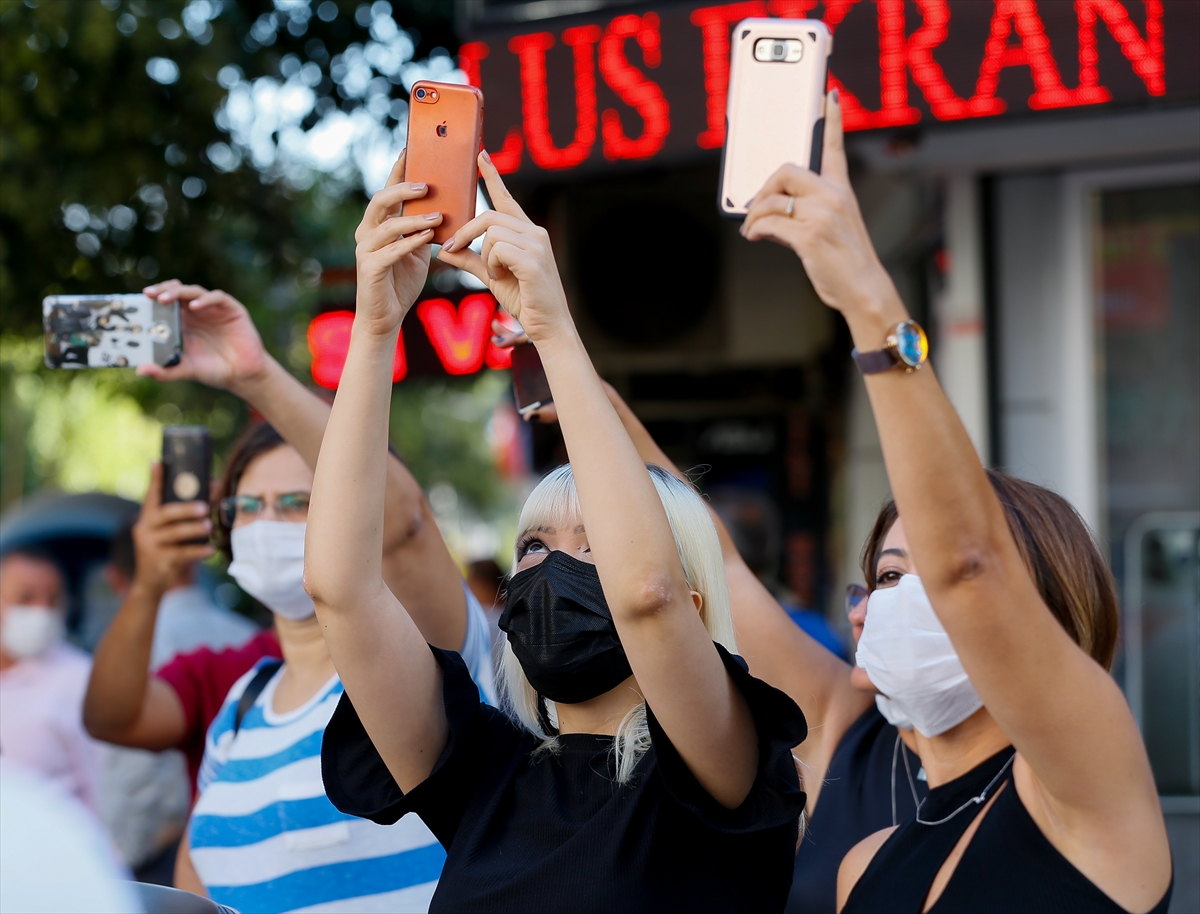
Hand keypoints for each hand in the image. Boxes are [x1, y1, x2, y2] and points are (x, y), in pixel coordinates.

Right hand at [131, 463, 214, 594]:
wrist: (152, 582)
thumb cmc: (168, 549)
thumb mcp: (170, 531)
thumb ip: (184, 515)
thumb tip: (213, 487)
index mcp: (148, 517)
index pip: (151, 495)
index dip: (155, 479)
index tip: (158, 462)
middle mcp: (145, 529)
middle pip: (165, 514)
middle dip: (185, 508)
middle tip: (204, 506)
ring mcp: (150, 546)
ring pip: (175, 534)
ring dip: (194, 529)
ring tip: (209, 525)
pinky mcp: (159, 561)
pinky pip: (182, 554)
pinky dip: (199, 551)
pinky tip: (211, 549)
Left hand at [137, 280, 268, 392]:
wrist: (242, 375)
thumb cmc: (213, 370)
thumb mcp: (185, 370)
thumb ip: (164, 371)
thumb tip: (140, 370)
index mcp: (183, 322)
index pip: (164, 302)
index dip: (152, 298)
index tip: (139, 300)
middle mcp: (197, 312)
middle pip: (177, 291)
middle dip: (162, 290)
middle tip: (150, 295)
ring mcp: (213, 309)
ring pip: (194, 291)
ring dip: (178, 292)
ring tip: (165, 299)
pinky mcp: (232, 310)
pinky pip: (217, 298)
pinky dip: (205, 299)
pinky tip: (196, 306)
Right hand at [354, 149, 439, 336]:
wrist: (386, 316)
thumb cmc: (402, 281)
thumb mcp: (418, 250)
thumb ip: (425, 228)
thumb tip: (446, 208)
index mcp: (378, 224)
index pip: (387, 191)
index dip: (397, 170)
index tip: (410, 149)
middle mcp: (366, 232)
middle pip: (381, 201)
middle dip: (403, 190)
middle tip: (427, 185)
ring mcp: (364, 250)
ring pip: (388, 225)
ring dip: (414, 218)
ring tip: (437, 217)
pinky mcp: (369, 268)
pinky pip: (391, 250)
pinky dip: (410, 242)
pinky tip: (428, 237)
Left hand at [437, 151, 572, 343]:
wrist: (548, 326)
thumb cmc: (524, 300)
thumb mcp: (491, 277)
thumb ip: (469, 261)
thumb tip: (443, 251)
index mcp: (527, 232)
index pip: (506, 198)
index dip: (492, 176)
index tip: (481, 156)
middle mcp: (535, 232)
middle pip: (489, 216)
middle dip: (465, 233)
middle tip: (451, 249)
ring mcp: (537, 244)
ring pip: (491, 233)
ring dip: (484, 256)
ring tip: (496, 275)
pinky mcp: (533, 259)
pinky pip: (498, 249)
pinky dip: (493, 265)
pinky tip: (502, 278)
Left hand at [740, 91, 905, 323]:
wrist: (864, 289)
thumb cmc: (846, 261)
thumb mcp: (832, 228)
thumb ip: (806, 213)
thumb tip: (769, 215)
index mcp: (841, 190)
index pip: (835, 146)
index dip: (831, 118)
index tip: (828, 93)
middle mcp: (833, 196)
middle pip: (786, 171)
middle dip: (763, 188)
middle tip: (754, 206)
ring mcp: (821, 215)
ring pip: (771, 201)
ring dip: (752, 216)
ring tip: (749, 230)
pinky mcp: (809, 236)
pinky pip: (769, 224)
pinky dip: (755, 230)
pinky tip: (754, 237)